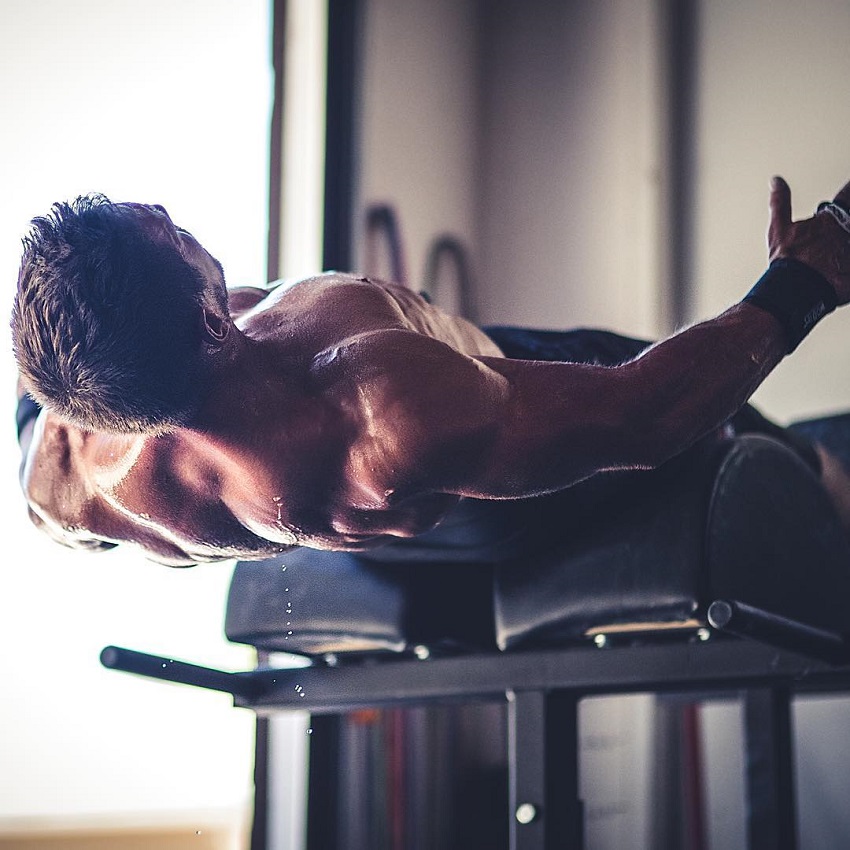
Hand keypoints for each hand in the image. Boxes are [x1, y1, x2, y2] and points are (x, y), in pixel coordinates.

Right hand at [768, 176, 849, 303]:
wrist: (795, 290)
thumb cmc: (787, 261)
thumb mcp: (778, 229)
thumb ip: (780, 202)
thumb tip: (776, 180)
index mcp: (831, 219)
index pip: (848, 194)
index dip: (849, 190)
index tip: (849, 190)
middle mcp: (845, 231)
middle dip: (846, 224)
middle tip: (838, 230)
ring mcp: (849, 250)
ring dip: (845, 244)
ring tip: (837, 251)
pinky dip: (847, 266)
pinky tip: (843, 267)